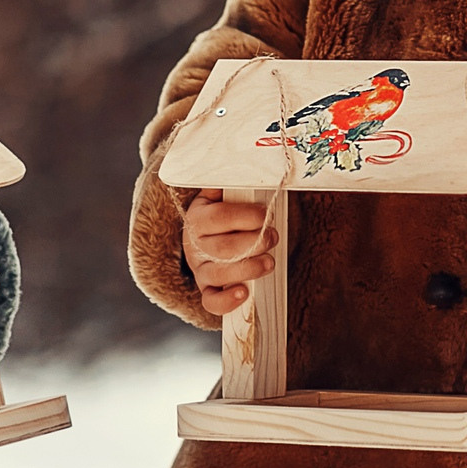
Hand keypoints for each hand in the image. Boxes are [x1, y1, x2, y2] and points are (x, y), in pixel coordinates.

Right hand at [183, 190, 276, 317]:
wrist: (209, 237)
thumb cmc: (226, 214)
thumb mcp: (222, 194)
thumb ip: (229, 183)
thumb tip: (240, 166)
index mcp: (197, 217)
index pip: (219, 217)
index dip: (245, 217)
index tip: (265, 215)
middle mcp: (193, 245)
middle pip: (222, 248)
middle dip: (254, 243)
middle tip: (273, 237)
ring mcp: (199, 270)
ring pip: (218, 274)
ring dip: (249, 268)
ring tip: (269, 262)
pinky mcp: (206, 290)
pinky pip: (211, 301)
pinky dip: (227, 301)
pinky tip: (244, 292)